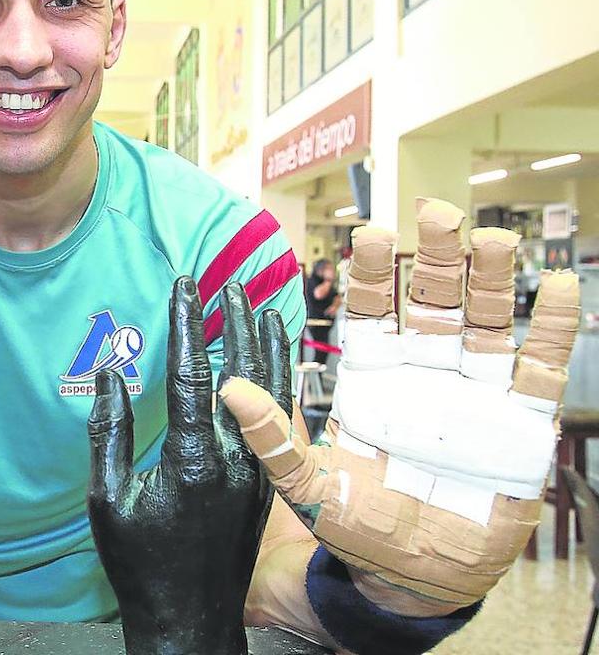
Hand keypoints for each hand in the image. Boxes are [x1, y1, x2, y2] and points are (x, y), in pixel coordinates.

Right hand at [87, 277, 288, 654]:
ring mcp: (259, 472)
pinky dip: (277, 381)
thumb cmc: (140, 563)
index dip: (187, 323)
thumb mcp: (105, 499)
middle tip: (228, 282)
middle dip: (234, 321)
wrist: (189, 619)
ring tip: (261, 305)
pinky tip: (273, 361)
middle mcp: (236, 460)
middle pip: (242, 372)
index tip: (185, 284)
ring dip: (265, 345)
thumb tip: (108, 373)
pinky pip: (280, 420)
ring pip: (272, 394)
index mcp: (194, 460)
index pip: (192, 373)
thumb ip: (108, 431)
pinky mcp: (268, 484)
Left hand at [222, 198, 579, 613]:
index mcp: (372, 379)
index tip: (371, 235)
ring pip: (486, 322)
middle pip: (432, 302)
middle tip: (434, 213)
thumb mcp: (307, 486)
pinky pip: (540, 368)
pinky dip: (553, 330)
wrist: (417, 575)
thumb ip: (272, 439)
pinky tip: (561, 289)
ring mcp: (475, 393)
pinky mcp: (520, 422)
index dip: (374, 276)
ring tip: (493, 238)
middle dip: (434, 259)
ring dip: (491, 280)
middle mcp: (423, 374)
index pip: (373, 313)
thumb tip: (226, 390)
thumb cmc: (358, 526)